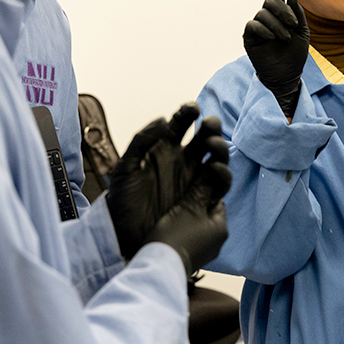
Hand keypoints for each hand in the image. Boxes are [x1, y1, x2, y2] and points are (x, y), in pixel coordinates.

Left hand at [107, 103, 229, 260]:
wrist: (123, 234)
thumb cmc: (121, 200)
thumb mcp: (125, 168)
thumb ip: (141, 141)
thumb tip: (164, 119)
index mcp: (164, 148)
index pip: (181, 124)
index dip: (189, 113)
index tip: (193, 110)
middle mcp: (183, 160)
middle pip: (205, 137)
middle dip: (211, 128)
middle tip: (209, 126)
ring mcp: (195, 178)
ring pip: (216, 157)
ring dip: (219, 148)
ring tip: (212, 146)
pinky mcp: (203, 197)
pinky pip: (219, 184)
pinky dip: (222, 174)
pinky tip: (215, 169)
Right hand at [146, 159, 230, 275]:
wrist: (158, 271)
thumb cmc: (175, 236)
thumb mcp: (189, 206)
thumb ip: (203, 186)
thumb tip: (217, 165)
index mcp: (221, 228)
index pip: (217, 200)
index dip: (204, 189)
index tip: (189, 185)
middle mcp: (216, 242)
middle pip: (206, 213)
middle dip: (194, 204)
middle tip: (177, 196)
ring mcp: (203, 253)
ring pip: (196, 226)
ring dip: (186, 217)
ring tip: (169, 211)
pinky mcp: (189, 260)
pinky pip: (188, 238)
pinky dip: (180, 231)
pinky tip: (166, 227)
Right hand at [243, 0, 309, 117]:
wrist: (287, 74)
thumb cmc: (295, 53)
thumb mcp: (303, 32)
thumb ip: (298, 14)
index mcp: (281, 13)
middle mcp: (268, 16)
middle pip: (270, 1)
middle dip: (283, 10)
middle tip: (293, 24)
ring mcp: (258, 26)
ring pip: (263, 14)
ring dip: (277, 24)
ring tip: (285, 37)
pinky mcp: (249, 37)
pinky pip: (253, 25)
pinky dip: (265, 30)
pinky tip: (273, 38)